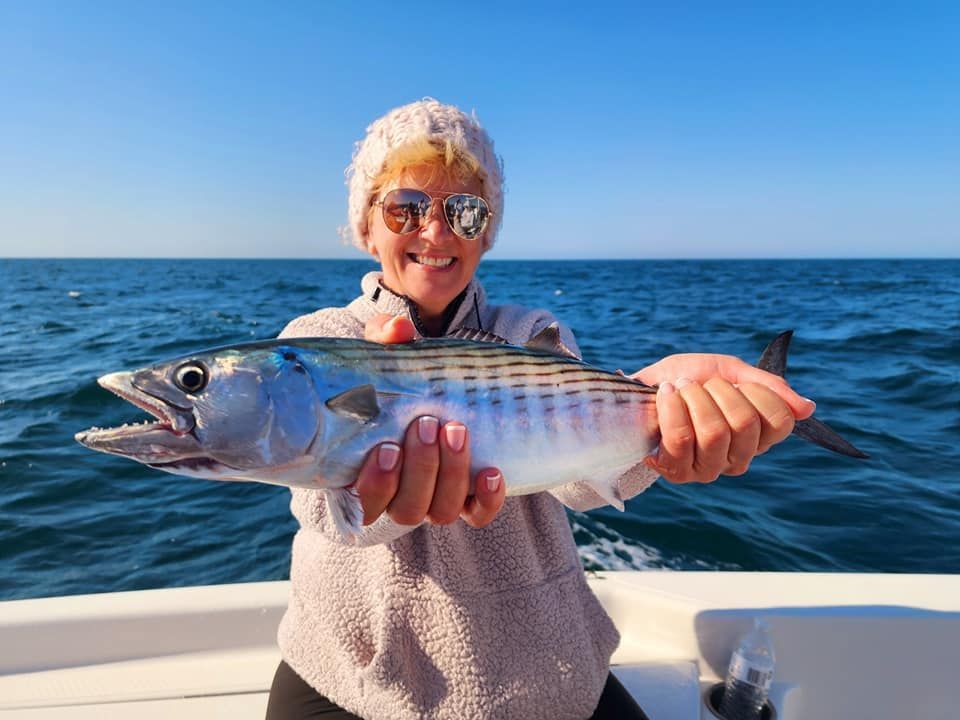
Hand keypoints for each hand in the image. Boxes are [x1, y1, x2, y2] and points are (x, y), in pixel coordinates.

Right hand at [355, 314, 505, 527]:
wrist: (443, 389)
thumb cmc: (404, 378)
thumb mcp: (391, 356)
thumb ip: (386, 340)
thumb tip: (396, 330)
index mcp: (370, 472)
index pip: (365, 501)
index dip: (376, 484)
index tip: (387, 448)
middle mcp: (402, 495)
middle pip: (407, 508)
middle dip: (420, 469)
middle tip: (428, 424)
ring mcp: (438, 499)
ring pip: (442, 511)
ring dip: (451, 474)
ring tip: (457, 430)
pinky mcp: (471, 498)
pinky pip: (479, 514)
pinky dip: (487, 498)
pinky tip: (492, 471)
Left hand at [631, 354, 816, 483]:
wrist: (641, 390)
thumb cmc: (687, 380)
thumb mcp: (727, 371)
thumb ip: (766, 386)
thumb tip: (807, 409)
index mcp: (759, 436)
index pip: (780, 421)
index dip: (756, 392)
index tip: (732, 382)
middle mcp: (739, 458)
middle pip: (745, 424)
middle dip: (718, 391)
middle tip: (700, 385)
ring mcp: (709, 469)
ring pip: (714, 432)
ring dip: (693, 398)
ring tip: (679, 389)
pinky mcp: (678, 471)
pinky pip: (680, 439)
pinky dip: (671, 407)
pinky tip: (666, 395)